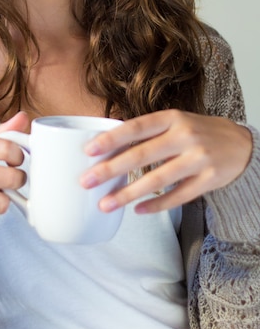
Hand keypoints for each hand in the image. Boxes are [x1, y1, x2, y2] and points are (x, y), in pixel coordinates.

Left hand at [80, 109, 252, 213]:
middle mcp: (185, 136)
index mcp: (172, 118)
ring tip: (106, 204)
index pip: (137, 128)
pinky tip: (137, 210)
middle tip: (87, 181)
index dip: (111, 139)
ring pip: (157, 180)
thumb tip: (110, 145)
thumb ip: (148, 131)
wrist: (241, 144)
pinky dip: (156, 205)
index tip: (89, 150)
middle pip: (142, 155)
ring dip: (128, 193)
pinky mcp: (208, 180)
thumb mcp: (175, 121)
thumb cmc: (199, 132)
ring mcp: (198, 159)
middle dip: (111, 169)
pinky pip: (177, 197)